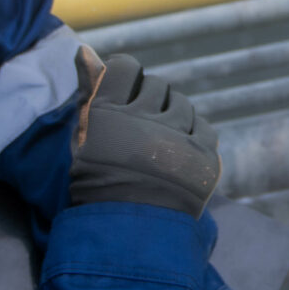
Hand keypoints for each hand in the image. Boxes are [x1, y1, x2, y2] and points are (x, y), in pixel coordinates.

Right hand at [68, 53, 221, 217]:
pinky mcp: (204, 157)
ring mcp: (177, 137)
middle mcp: (144, 118)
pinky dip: (195, 135)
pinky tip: (181, 153)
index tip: (125, 91)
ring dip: (174, 117)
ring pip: (183, 105)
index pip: (126, 68)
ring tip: (161, 145)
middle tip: (143, 127)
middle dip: (151, 99)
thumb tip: (84, 48)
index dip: (127, 76)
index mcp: (108, 114)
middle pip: (157, 85)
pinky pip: (205, 128)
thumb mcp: (82, 142)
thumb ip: (88, 94)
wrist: (127, 241)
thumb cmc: (96, 190)